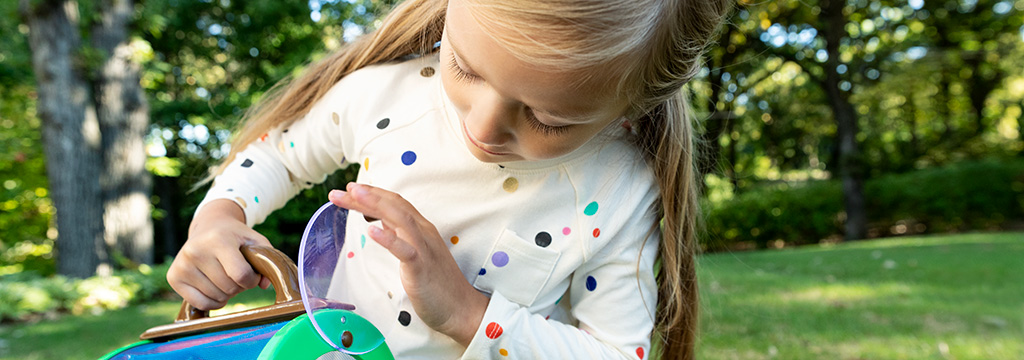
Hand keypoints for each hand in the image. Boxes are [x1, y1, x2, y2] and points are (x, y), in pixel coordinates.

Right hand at [167, 199, 271, 309]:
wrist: (209, 227)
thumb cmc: (236, 237)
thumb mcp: (256, 241)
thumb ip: (266, 261)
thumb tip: (264, 285)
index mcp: (218, 240)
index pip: (241, 275)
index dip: (252, 280)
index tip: (252, 274)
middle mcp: (196, 251)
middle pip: (229, 288)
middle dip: (240, 286)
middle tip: (237, 273)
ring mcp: (182, 265)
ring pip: (216, 297)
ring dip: (228, 293)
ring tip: (226, 276)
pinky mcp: (174, 277)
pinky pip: (200, 303)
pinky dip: (214, 302)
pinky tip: (216, 288)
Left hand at [329, 183, 487, 345]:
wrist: (462, 309)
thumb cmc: (438, 285)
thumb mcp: (415, 254)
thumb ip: (400, 237)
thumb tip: (381, 224)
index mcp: (421, 229)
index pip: (395, 203)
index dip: (373, 194)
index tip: (351, 189)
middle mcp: (423, 233)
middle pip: (394, 205)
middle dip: (366, 195)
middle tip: (340, 191)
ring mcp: (424, 248)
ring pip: (400, 218)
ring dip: (376, 204)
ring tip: (354, 195)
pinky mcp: (422, 267)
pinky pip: (405, 250)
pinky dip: (388, 238)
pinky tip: (371, 230)